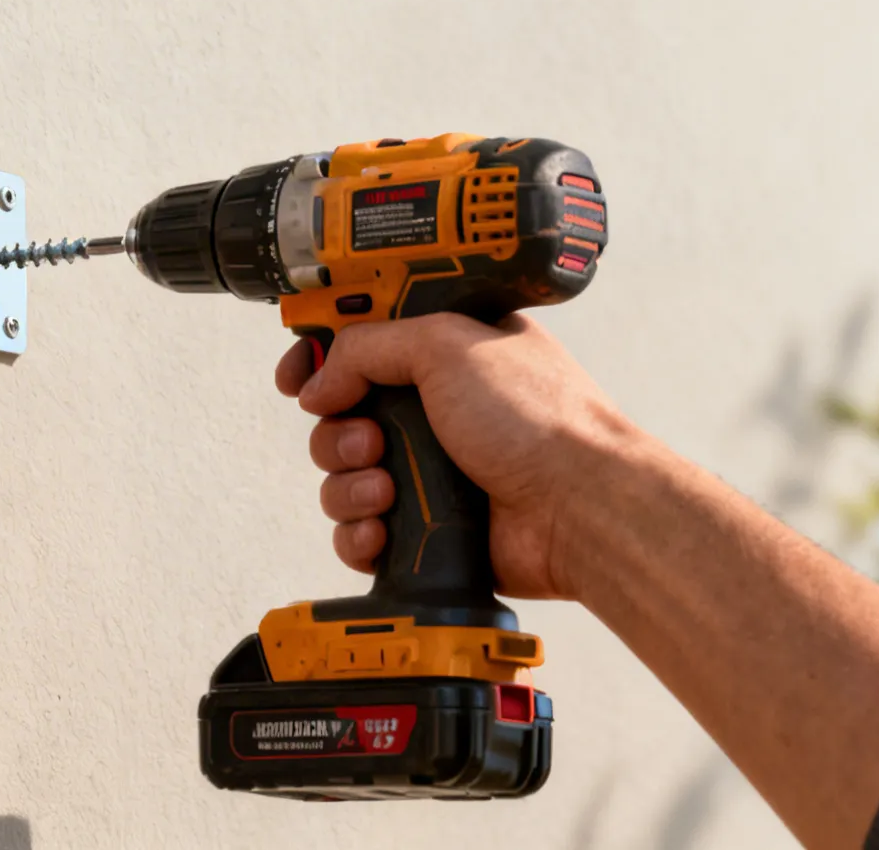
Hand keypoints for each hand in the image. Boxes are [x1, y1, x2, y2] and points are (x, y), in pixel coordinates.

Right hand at [275, 313, 639, 599]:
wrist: (580, 507)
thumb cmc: (540, 421)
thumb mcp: (447, 344)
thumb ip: (368, 347)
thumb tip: (321, 381)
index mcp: (445, 356)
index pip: (360, 346)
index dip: (321, 359)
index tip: (299, 377)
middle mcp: (434, 412)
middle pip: (339, 416)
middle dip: (336, 431)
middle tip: (368, 439)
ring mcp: (428, 472)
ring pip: (342, 477)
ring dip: (348, 484)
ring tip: (386, 487)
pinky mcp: (424, 528)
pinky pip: (359, 532)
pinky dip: (359, 533)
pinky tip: (383, 529)